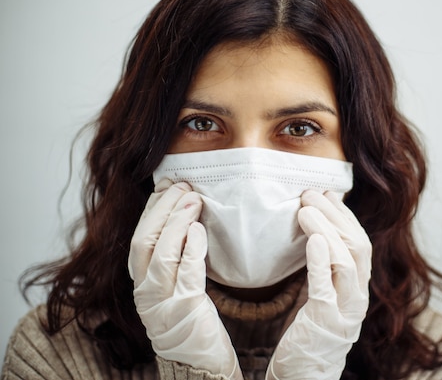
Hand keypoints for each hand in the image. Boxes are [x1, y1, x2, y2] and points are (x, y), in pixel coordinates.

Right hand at [128, 179, 242, 378]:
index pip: (139, 237)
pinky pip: (185, 274)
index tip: (168, 183)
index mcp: (142, 283)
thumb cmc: (192, 321)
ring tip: (194, 199)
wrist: (199, 364)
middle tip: (182, 185)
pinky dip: (191, 248)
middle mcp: (145, 292)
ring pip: (160, 254)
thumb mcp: (177, 286)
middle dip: (163, 208)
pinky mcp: (184, 311)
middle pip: (144, 241)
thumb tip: (186, 217)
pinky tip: (199, 230)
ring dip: (177, 221)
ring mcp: (162, 303)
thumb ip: (176, 256)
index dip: (153, 208)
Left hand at [267, 190, 371, 379]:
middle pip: (357, 245)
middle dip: (334, 215)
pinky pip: (327, 286)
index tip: (326, 193)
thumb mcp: (322, 294)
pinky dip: (322, 260)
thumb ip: (324, 267)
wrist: (305, 376)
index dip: (344, 215)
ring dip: (326, 229)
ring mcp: (346, 310)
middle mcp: (358, 297)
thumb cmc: (310, 332)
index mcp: (358, 288)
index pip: (360, 242)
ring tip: (304, 210)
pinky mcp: (326, 322)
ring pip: (346, 260)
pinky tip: (313, 240)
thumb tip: (317, 229)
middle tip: (309, 194)